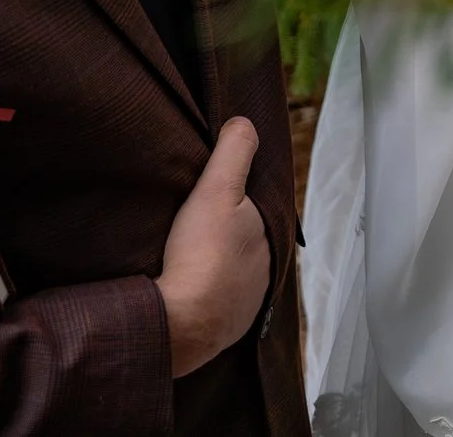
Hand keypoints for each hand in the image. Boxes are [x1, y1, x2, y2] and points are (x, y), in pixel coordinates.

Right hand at [155, 118, 271, 376]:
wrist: (181, 322)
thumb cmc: (202, 253)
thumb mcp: (216, 189)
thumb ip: (233, 153)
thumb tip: (245, 124)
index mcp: (272, 236)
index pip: (262, 210)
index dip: (243, 198)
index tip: (220, 192)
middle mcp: (267, 273)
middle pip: (247, 243)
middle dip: (228, 234)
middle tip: (198, 223)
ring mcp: (246, 305)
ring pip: (232, 275)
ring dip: (214, 267)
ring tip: (187, 254)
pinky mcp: (223, 330)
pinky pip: (215, 304)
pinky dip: (203, 294)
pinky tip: (184, 286)